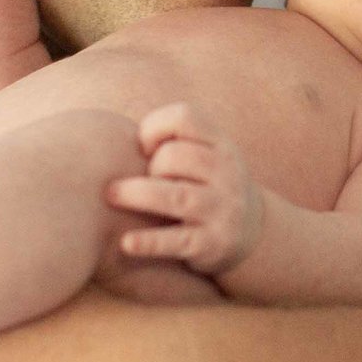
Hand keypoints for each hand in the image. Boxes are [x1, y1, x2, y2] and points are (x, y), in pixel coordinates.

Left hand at [103, 103, 261, 276]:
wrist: (251, 234)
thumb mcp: (205, 156)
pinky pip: (175, 241)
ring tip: (111, 195)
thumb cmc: (206, 186)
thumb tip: (113, 139)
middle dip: (149, 166)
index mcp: (222, 145)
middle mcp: (227, 174)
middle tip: (138, 180)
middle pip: (175, 156)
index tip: (142, 146)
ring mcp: (221, 210)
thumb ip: (171, 141)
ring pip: (174, 195)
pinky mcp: (211, 244)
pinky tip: (126, 242)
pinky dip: (148, 242)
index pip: (185, 118)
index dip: (154, 126)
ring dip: (137, 194)